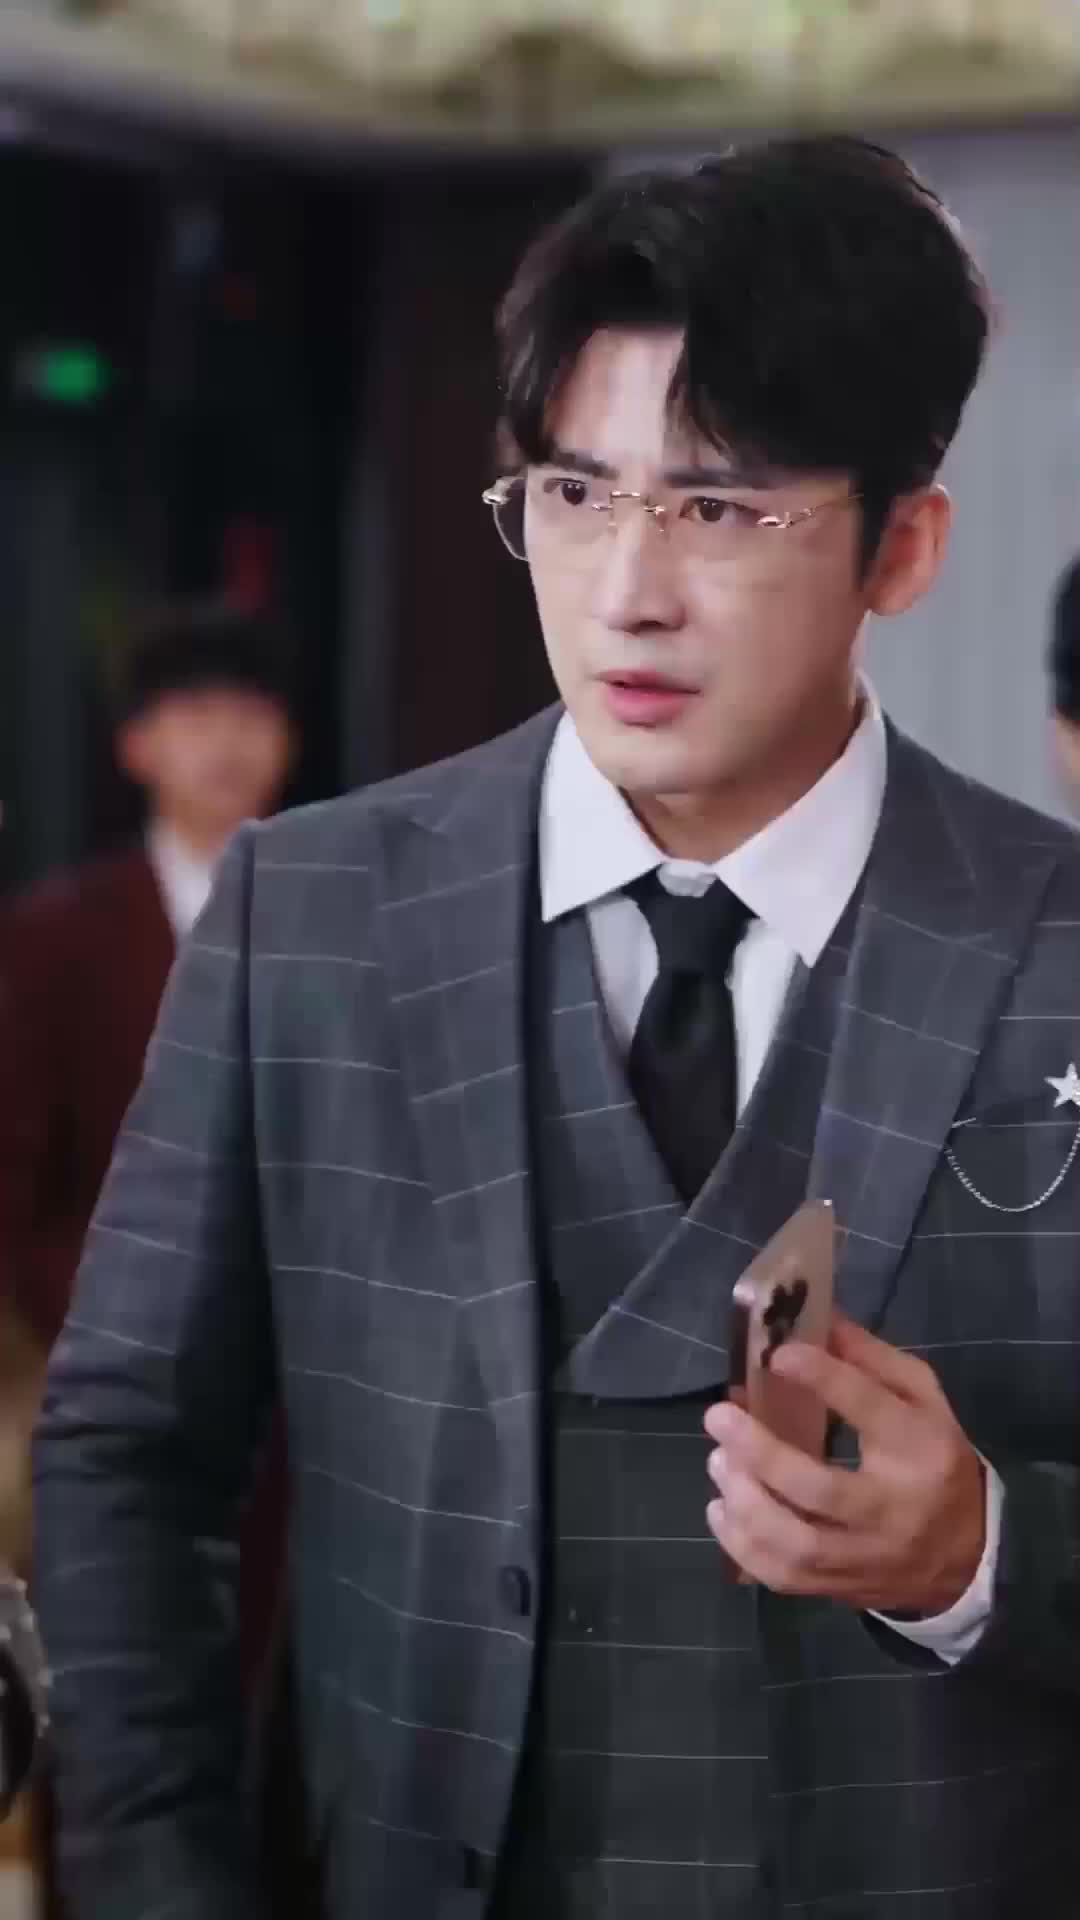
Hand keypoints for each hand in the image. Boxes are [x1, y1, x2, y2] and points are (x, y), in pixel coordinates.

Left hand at [704, 1313, 985, 1614]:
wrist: (967, 1554)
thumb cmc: (933, 1458)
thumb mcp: (921, 1398)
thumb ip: (871, 1359)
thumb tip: (816, 1320)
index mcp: (921, 1449)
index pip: (870, 1409)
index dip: (822, 1377)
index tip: (778, 1354)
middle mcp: (894, 1508)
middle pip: (821, 1489)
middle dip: (761, 1453)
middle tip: (719, 1417)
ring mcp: (867, 1556)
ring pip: (797, 1545)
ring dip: (745, 1503)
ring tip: (717, 1463)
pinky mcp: (842, 1588)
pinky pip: (785, 1579)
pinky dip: (743, 1548)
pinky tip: (722, 1511)